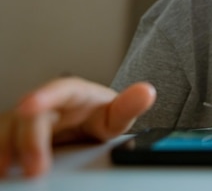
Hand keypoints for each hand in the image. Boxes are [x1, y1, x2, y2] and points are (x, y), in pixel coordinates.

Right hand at [0, 77, 155, 177]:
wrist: (88, 123)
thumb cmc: (101, 115)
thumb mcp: (118, 115)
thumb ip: (130, 106)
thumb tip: (147, 92)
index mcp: (73, 92)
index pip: (58, 89)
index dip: (43, 96)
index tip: (29, 105)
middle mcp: (47, 103)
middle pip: (31, 116)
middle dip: (29, 141)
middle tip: (37, 168)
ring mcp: (29, 119)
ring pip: (9, 128)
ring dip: (7, 149)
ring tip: (9, 172)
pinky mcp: (16, 135)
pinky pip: (2, 141)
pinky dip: (0, 153)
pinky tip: (1, 169)